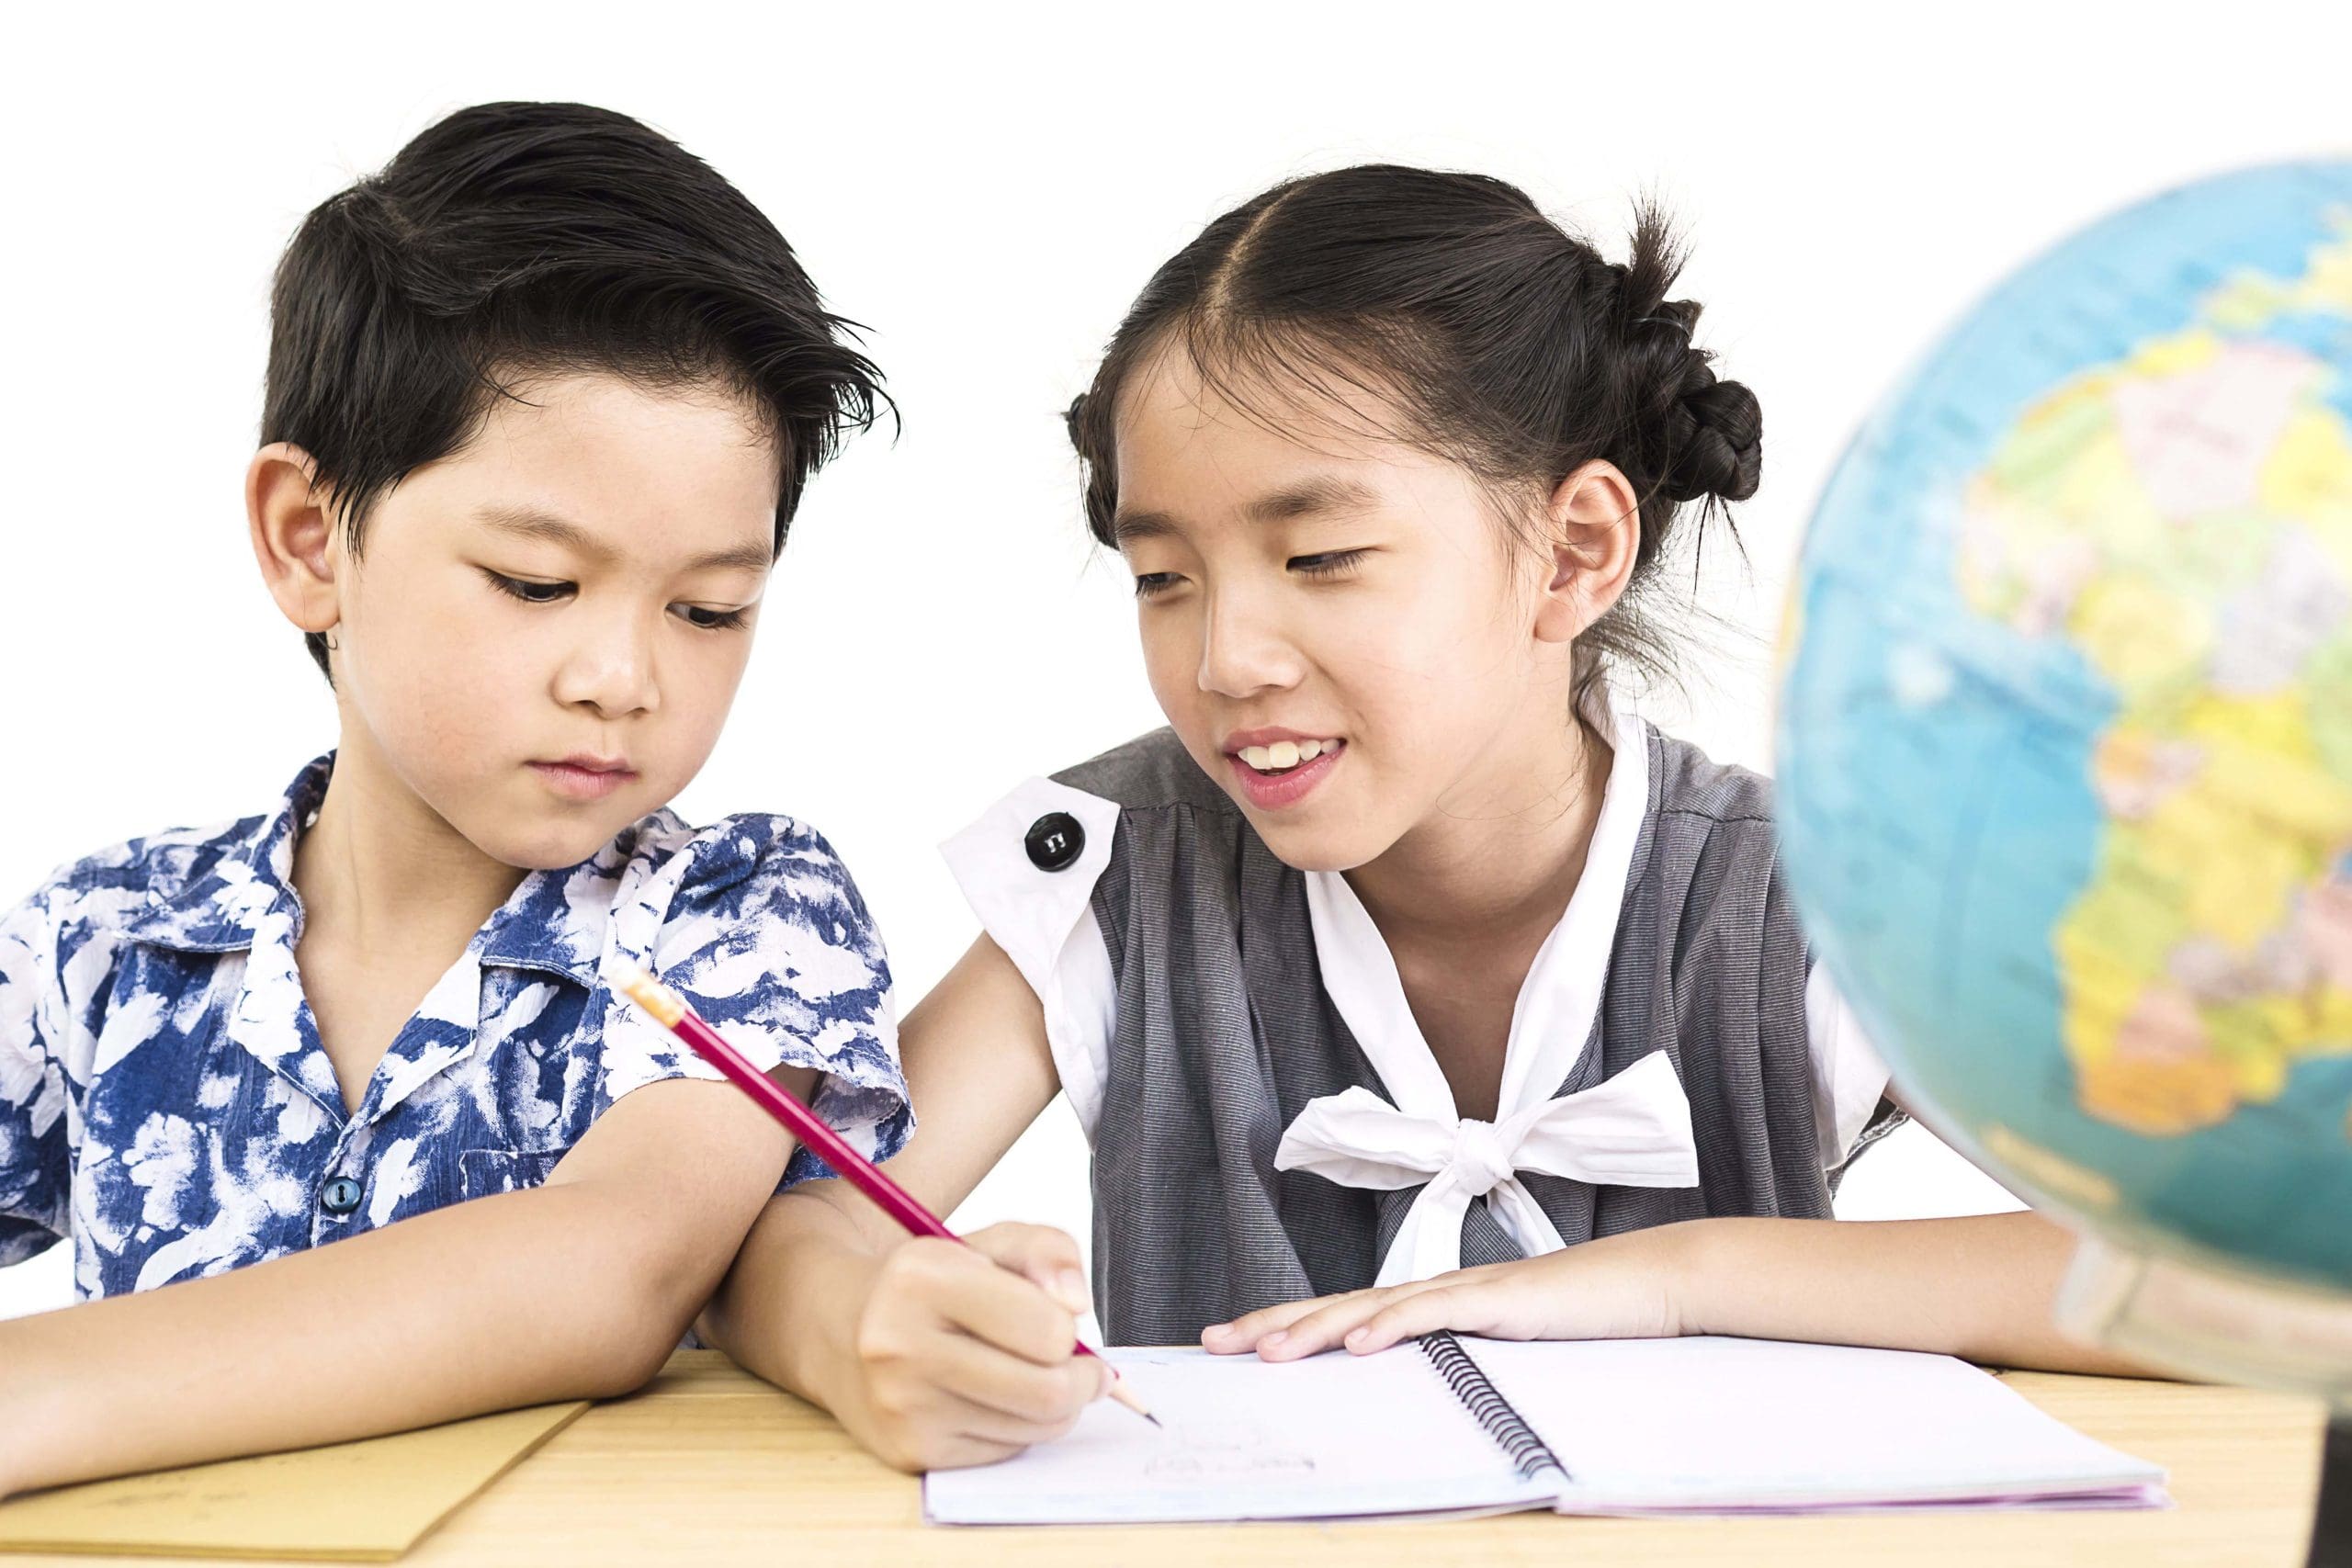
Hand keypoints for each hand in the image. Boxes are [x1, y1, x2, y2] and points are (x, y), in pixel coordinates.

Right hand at [825, 1223, 1108, 1473]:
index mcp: (921, 1279)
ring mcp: (902, 1407)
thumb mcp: (990, 1243)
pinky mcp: (908, 1450)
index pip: (1048, 1331)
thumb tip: (1076, 1305)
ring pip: (1036, 1428)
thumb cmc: (934, 1283)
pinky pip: (1005, 1452)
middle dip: (1080, 1377)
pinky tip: (992, 1397)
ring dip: (1054, 1405)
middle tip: (1072, 1361)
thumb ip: (1049, 1252)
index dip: (1069, 1328)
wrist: (842, 1331)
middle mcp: (901, 1346)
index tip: (1056, 1319)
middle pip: (1050, 1392)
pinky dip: (1017, 1426)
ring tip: (1030, 1373)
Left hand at [1200, 1221, 1708, 1360]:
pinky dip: (1392, 1328)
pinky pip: (1433, 1315)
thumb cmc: (1575, 1316)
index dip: (1286, 1323)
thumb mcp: (1501, 1346)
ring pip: (1371, 1309)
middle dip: (1273, 1323)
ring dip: (1315, 1329)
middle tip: (1214, 1341)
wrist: (1639, 1282)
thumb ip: (1456, 1355)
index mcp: (1429, 1303)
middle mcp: (1432, 1291)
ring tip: (1267, 1352)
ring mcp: (1460, 1292)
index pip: (1343, 1313)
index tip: (1233, 1340)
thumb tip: (1410, 1380)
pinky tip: (1358, 1343)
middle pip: (1337, 1305)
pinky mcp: (1494, 1302)